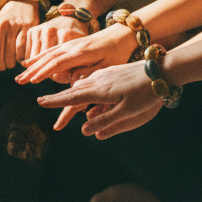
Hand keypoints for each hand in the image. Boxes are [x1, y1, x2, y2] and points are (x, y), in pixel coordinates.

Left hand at [0, 0, 37, 74]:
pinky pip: (22, 50)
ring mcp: (14, 25)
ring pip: (10, 54)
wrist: (20, 5)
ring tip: (10, 64)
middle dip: (0, 67)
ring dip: (10, 64)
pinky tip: (19, 59)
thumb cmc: (2, 25)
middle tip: (2, 68)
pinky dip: (20, 59)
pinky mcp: (27, 27)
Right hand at [18, 25, 137, 85]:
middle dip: (32, 70)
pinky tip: (30, 61)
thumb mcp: (108, 66)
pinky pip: (51, 49)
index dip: (44, 73)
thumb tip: (71, 80)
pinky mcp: (71, 43)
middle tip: (18, 81)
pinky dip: (39, 56)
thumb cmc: (119, 52)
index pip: (58, 63)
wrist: (123, 33)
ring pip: (47, 53)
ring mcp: (70, 43)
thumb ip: (90, 72)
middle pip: (48, 58)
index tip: (32, 82)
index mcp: (81, 52)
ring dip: (33, 64)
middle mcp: (72, 46)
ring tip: (20, 73)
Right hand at [36, 62, 162, 136]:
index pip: (72, 98)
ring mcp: (104, 75)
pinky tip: (83, 87)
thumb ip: (106, 121)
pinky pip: (90, 80)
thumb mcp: (128, 112)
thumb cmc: (146, 93)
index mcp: (100, 91)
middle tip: (42, 102)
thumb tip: (84, 131)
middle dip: (58, 98)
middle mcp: (99, 80)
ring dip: (70, 92)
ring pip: (81, 84)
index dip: (55, 101)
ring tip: (60, 99)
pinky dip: (82, 87)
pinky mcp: (111, 72)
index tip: (40, 102)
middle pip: (73, 91)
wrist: (161, 70)